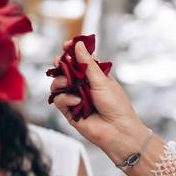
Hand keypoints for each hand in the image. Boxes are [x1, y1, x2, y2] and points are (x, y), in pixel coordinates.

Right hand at [50, 40, 149, 164]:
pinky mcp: (69, 111)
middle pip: (65, 71)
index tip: (66, 45)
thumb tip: (77, 45)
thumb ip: (87, 63)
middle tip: (59, 61)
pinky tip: (77, 102)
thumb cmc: (116, 105)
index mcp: (95, 76)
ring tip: (68, 84)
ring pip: (58, 85)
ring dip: (61, 82)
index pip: (80, 60)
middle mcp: (83, 86)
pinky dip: (66, 99)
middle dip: (60, 65)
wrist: (117, 130)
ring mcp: (75, 98)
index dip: (72, 52)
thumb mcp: (102, 80)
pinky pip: (58, 100)